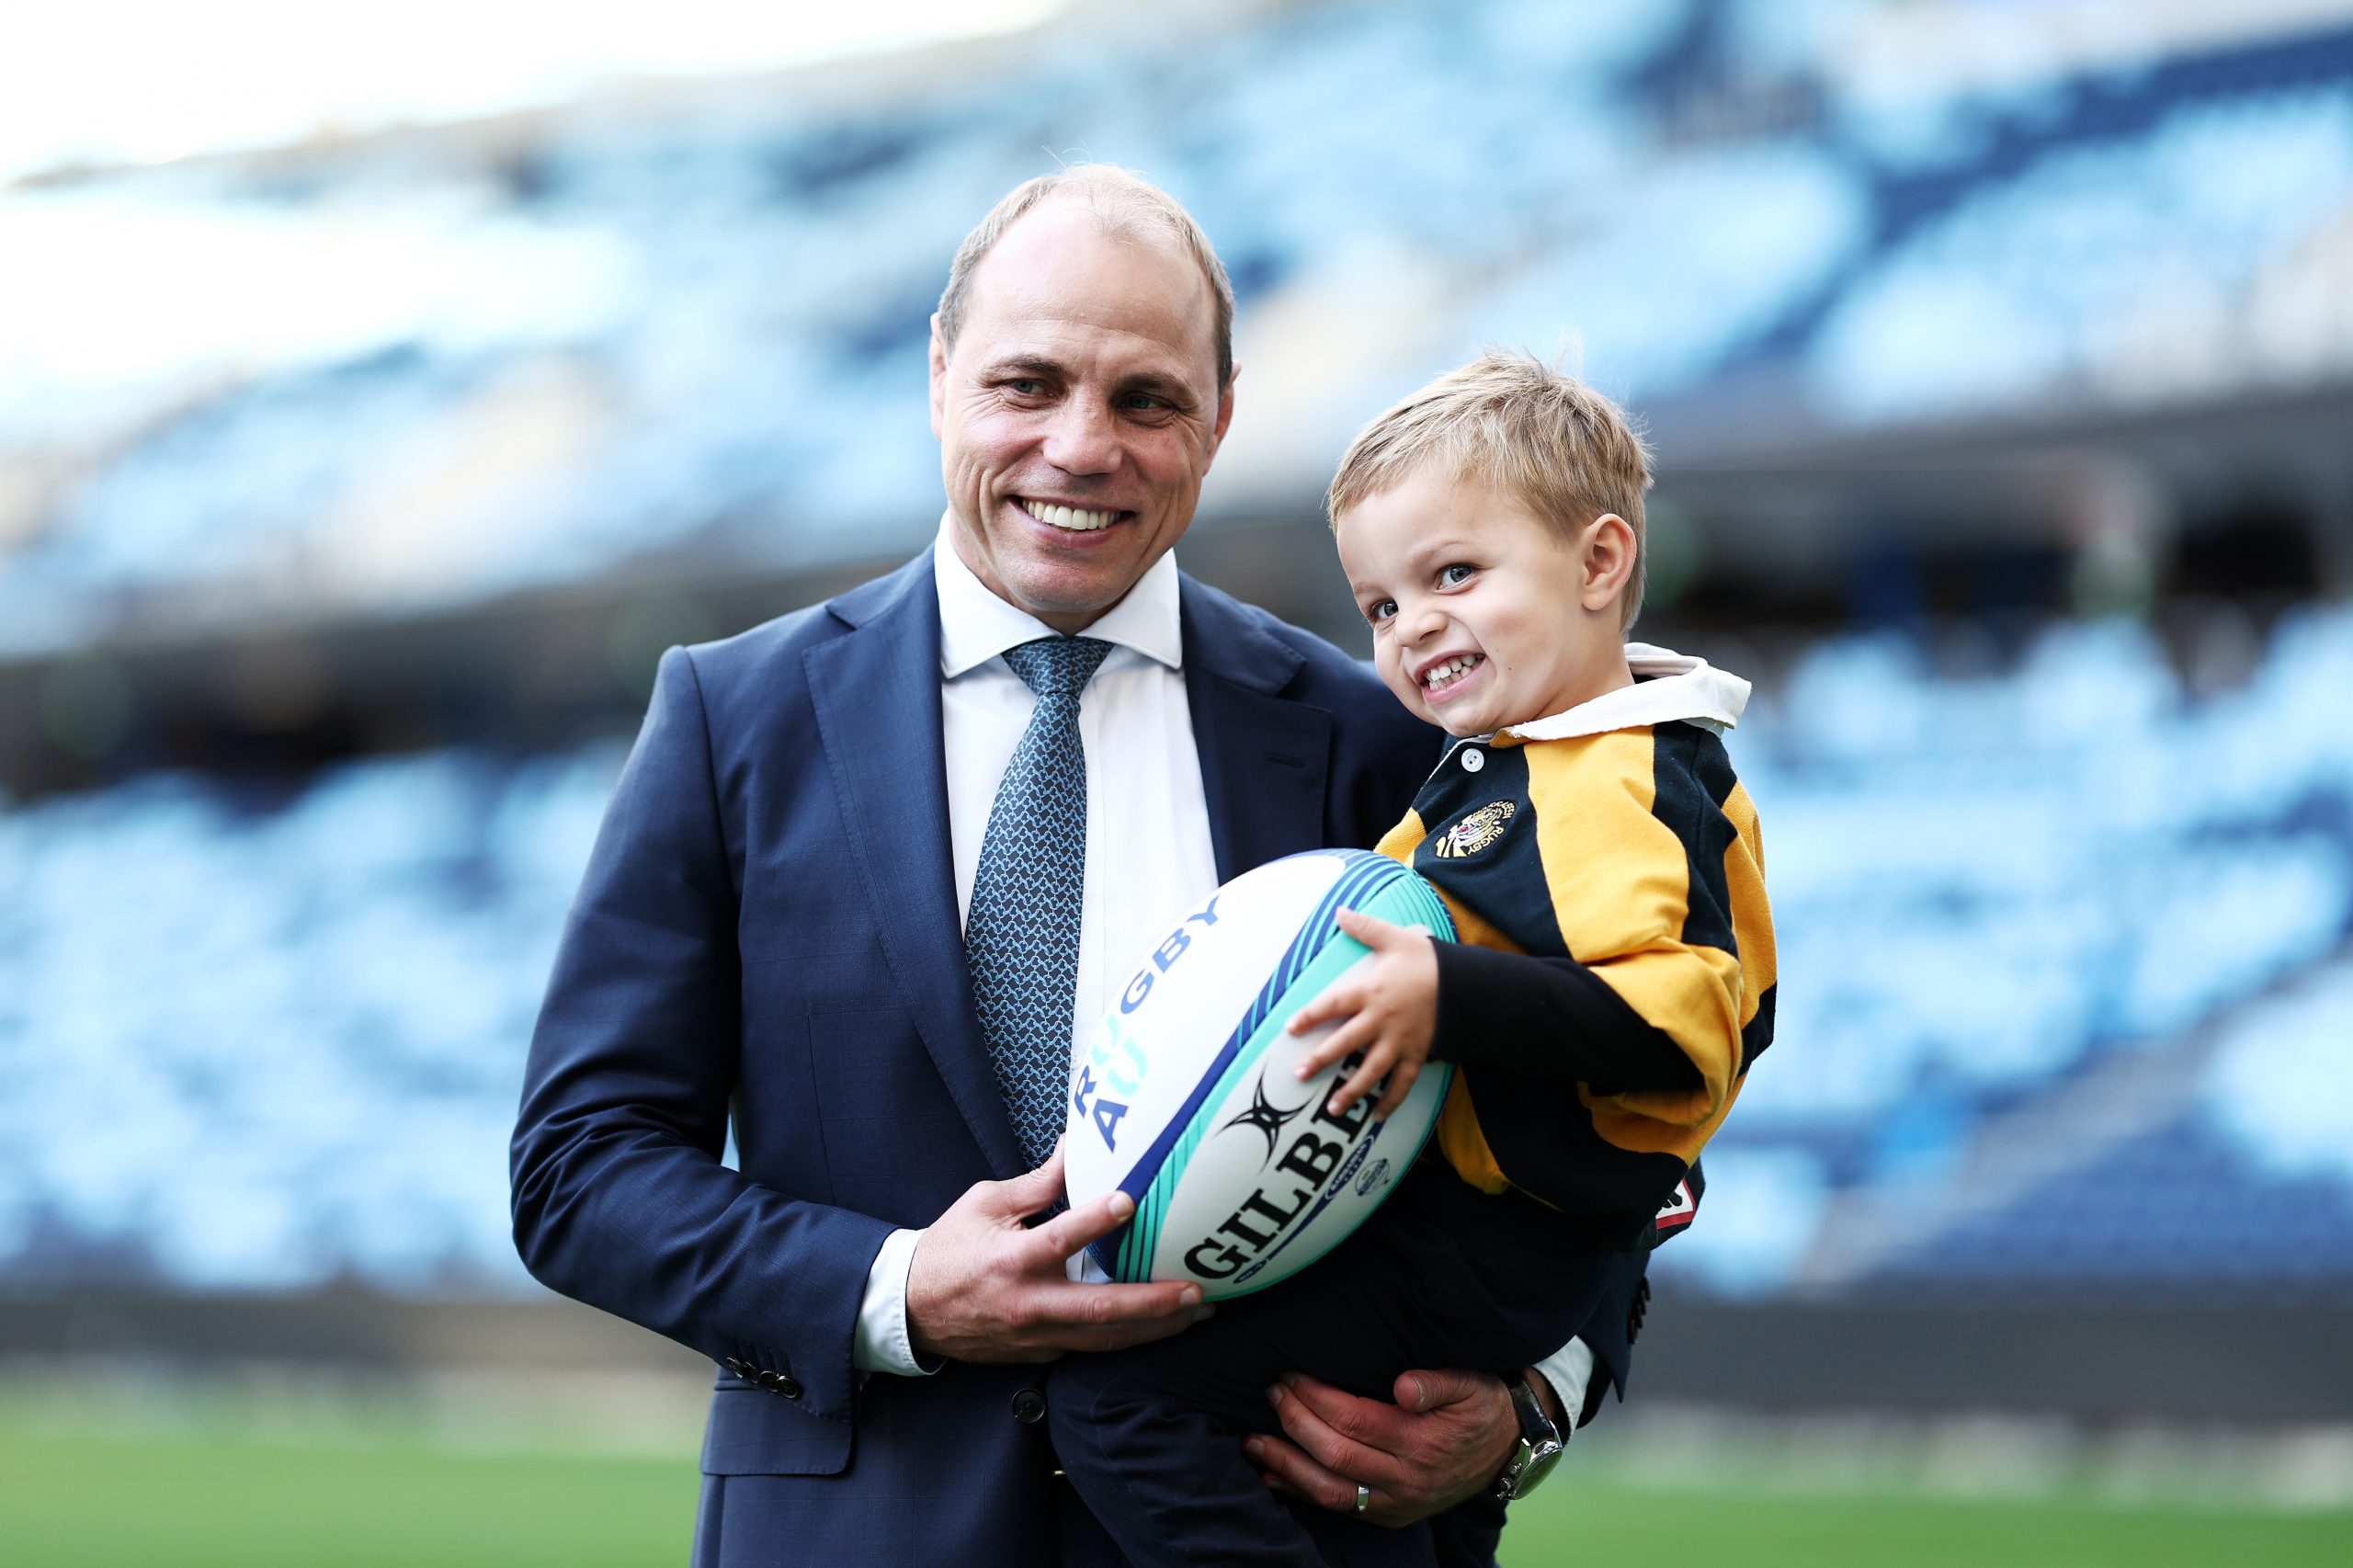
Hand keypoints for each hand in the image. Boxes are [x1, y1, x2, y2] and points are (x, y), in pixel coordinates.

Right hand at [905, 1140, 1209, 1362]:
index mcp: (1011, 1260)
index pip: (1060, 1238)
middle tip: (1197, 1289)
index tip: (1131, 1199)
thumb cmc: (950, 1248)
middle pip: (1099, 1309)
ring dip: (1154, 1328)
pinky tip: (1161, 1328)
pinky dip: (1128, 1339)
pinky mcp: (1038, 1353)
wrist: (911, 1310)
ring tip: (1197, 1312)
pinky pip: (1090, 1349)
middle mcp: (1027, 1303)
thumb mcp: (986, 1203)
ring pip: (1104, 1339)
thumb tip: (1076, 1144)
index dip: (1096, 1220)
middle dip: (1153, 1303)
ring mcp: (1035, 1335)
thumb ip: (1038, 1182)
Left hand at [1242, 1368, 1518, 1526]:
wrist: (1510, 1449)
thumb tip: (1403, 1386)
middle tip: (1272, 1392)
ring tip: (1253, 1440)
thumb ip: (1438, 1382)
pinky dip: (1302, 1493)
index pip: (1355, 1421)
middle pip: (1336, 1454)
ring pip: (1330, 1491)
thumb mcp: (1471, 1385)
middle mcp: (1407, 1479)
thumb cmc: (1482, 1407)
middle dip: (1296, 1422)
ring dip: (1287, 1465)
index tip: (1292, 1374)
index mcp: (1423, 1443)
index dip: (1318, 1398)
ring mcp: (1397, 1503)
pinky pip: (1339, 1508)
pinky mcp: (1390, 1516)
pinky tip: (1274, 1475)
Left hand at [1286, 907, 1438, 1119]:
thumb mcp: (1396, 938)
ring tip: (1333, 1109)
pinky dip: (1390, 1101)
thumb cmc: (1428, 960)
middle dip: (1321, 1061)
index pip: (1332, 1005)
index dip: (1310, 1017)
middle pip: (1345, 1044)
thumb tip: (1339, 911)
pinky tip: (1377, 1117)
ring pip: (1370, 1072)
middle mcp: (1381, 1021)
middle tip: (1300, 1074)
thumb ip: (1365, 927)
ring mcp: (1399, 1042)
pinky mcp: (1418, 1055)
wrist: (1468, 984)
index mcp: (1370, 992)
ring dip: (1351, 1092)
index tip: (1290, 1029)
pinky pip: (1402, 1084)